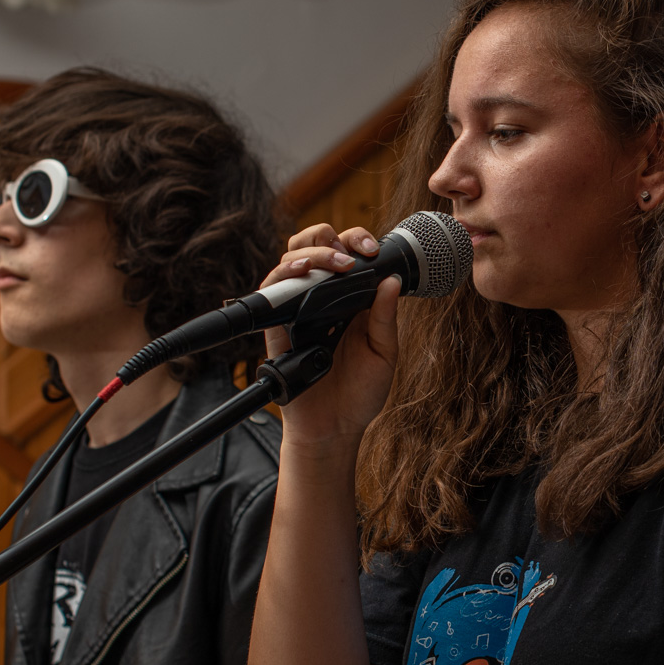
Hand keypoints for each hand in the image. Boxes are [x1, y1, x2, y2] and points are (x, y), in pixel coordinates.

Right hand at [260, 223, 399, 443]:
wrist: (334, 428)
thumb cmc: (360, 393)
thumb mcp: (383, 353)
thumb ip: (384, 317)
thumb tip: (391, 279)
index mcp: (351, 300)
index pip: (349, 254)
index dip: (358, 241)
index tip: (375, 250)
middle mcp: (323, 299)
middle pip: (316, 246)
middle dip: (332, 236)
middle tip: (355, 253)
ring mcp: (298, 308)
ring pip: (293, 258)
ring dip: (314, 250)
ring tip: (338, 263)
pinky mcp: (277, 324)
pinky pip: (272, 288)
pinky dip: (286, 272)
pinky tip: (304, 270)